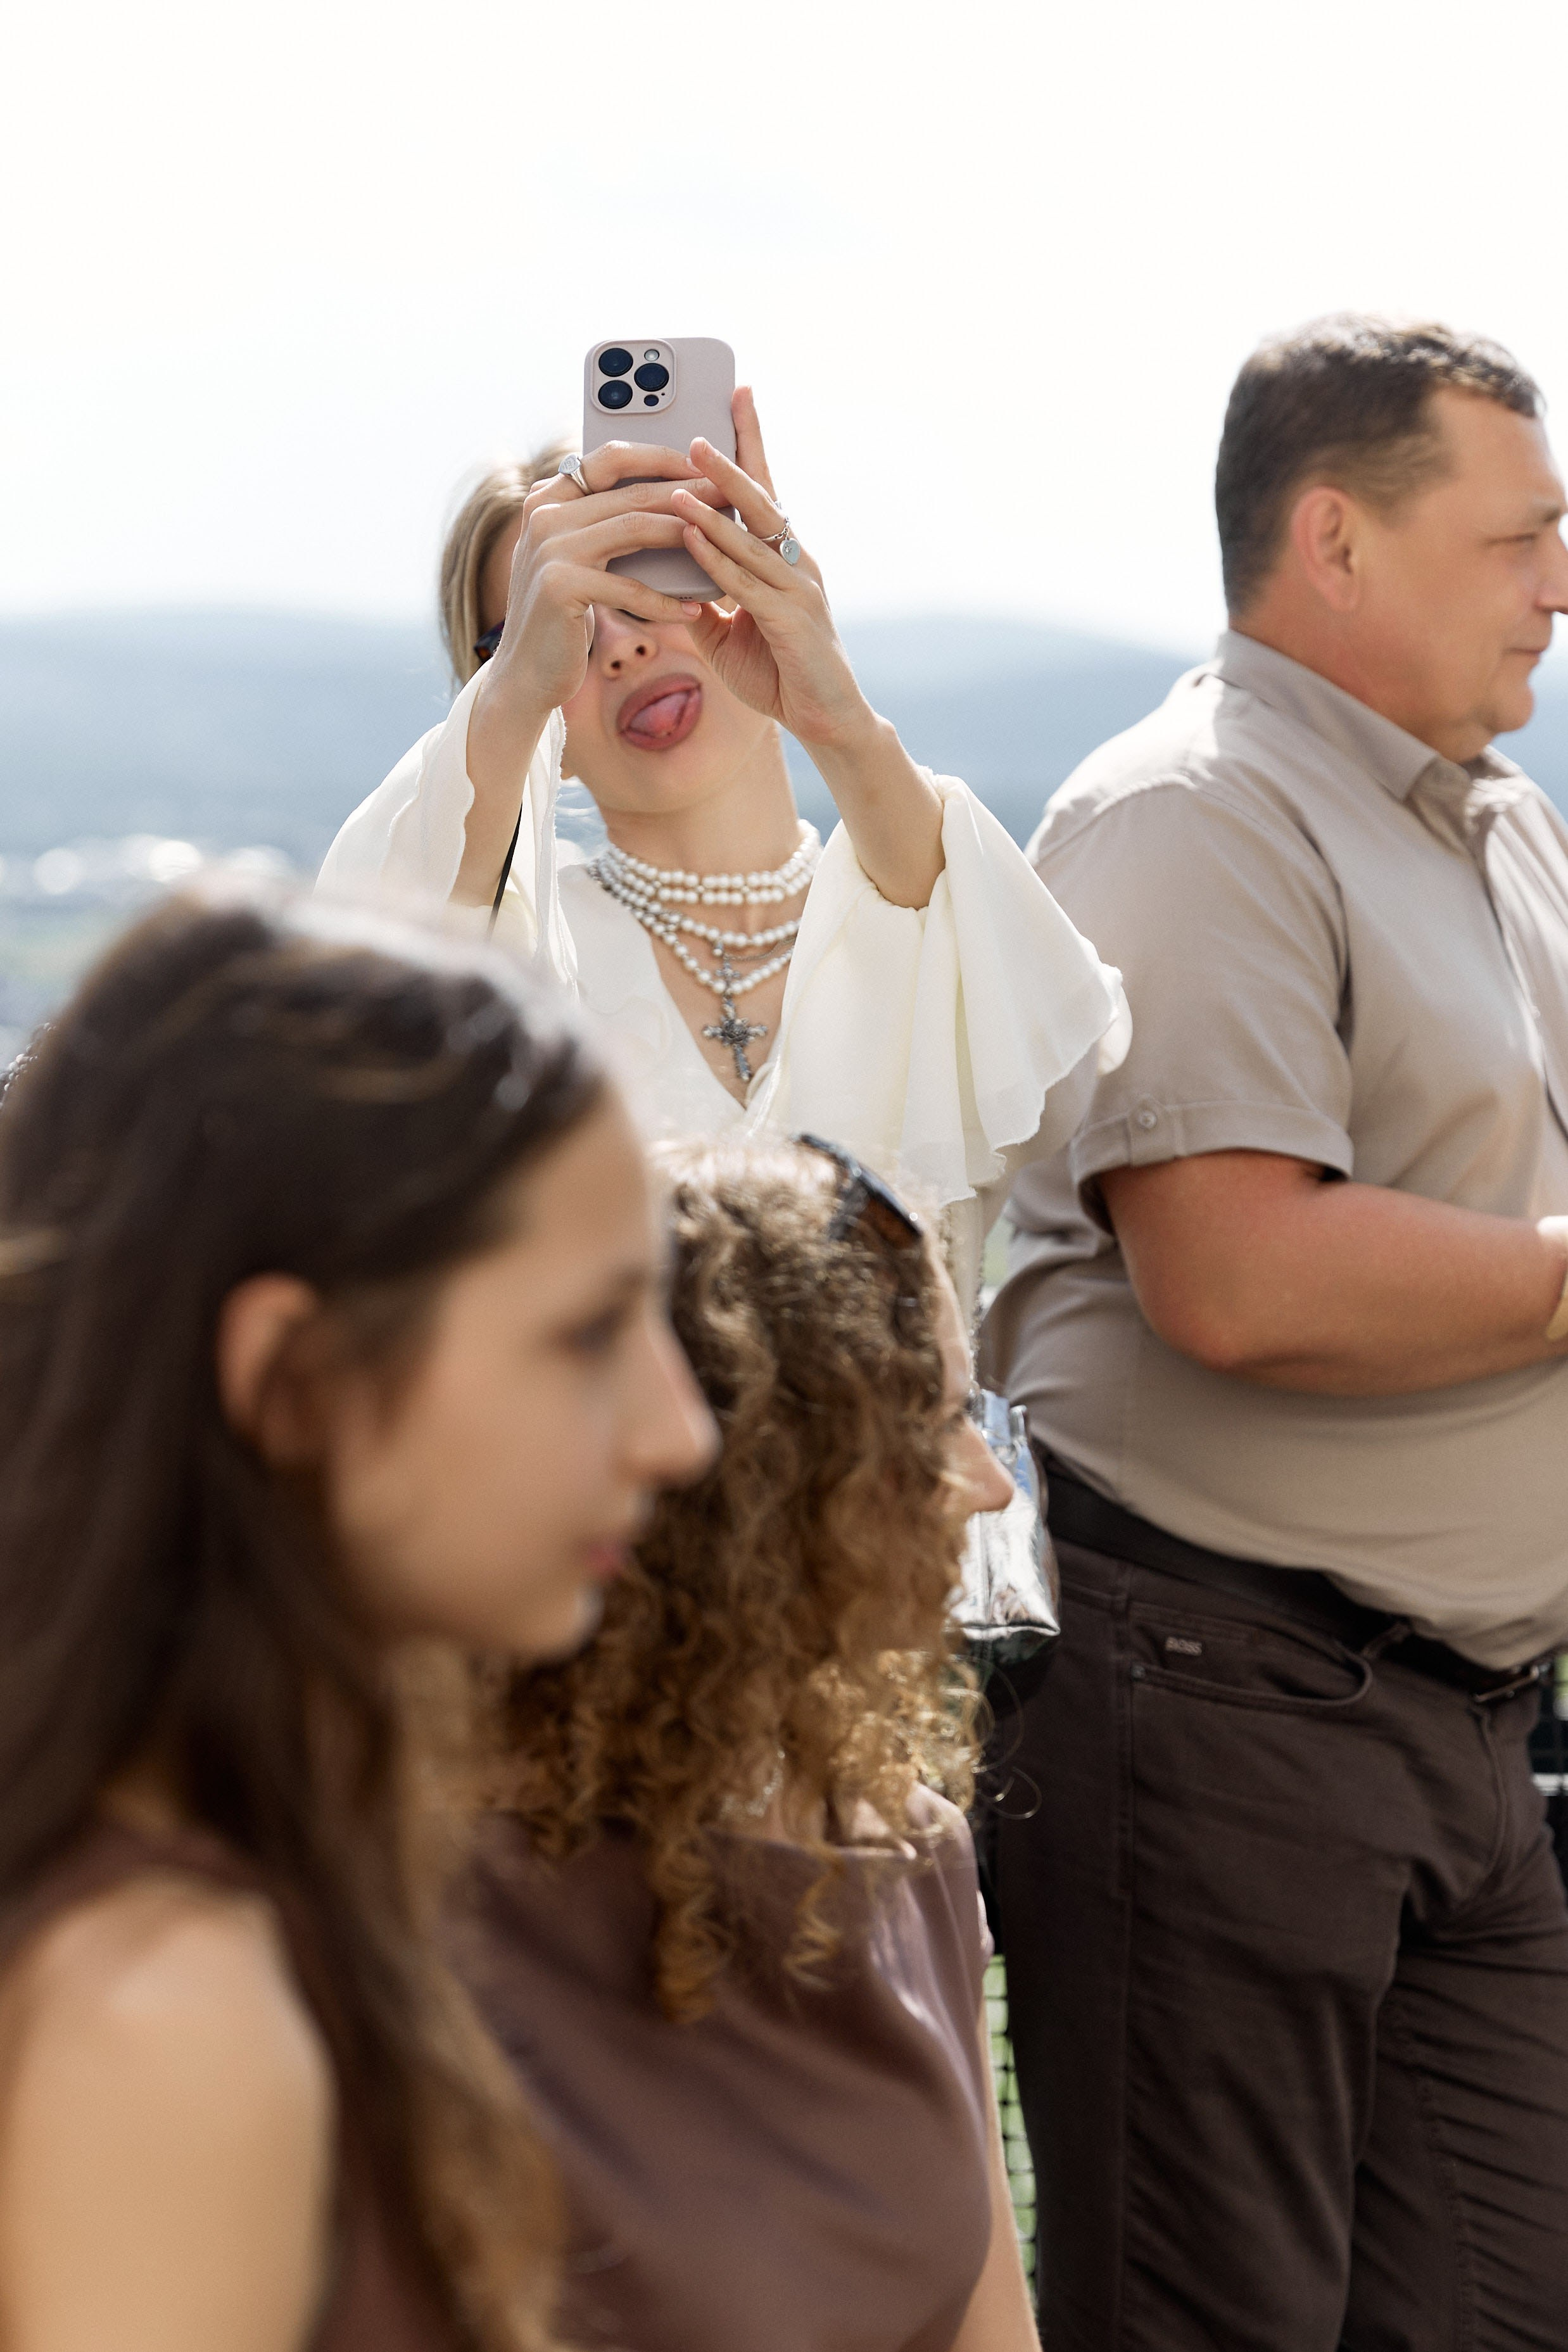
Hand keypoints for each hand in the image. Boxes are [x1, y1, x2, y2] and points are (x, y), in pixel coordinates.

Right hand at [481, 445, 724, 725]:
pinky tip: (695, 610)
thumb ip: (601, 524)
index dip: (661, 457)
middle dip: (687, 492)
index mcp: (548, 497)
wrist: (526, 672)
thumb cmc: (563, 616)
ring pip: (635, 528)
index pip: (611, 458)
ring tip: (724, 543)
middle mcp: (544, 513)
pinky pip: (630, 588)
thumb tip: (667, 498)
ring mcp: (549, 548)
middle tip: (730, 497)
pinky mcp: (560, 586)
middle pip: (631, 491)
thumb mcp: (578, 559)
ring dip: (686, 535)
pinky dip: (667, 601)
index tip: (703, 465)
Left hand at [670, 390, 877, 753]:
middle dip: (730, 460)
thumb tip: (665, 581)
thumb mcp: (728, 632)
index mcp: (781, 557)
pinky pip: (747, 582)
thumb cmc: (779, 672)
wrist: (824, 718)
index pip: (763, 490)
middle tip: (697, 429)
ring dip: (714, 505)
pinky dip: (716, 558)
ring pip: (752, 536)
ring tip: (680, 477)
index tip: (736, 396)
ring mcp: (797, 588)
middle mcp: (794, 561)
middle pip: (762, 499)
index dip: (749, 443)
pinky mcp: (792, 620)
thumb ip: (702, 601)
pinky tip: (690, 537)